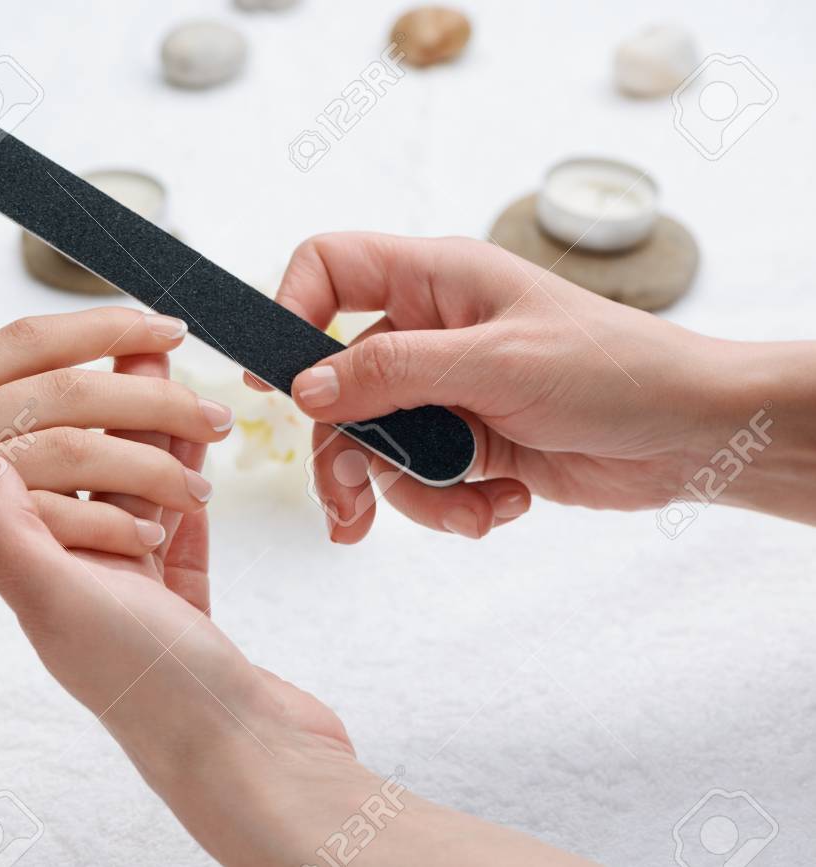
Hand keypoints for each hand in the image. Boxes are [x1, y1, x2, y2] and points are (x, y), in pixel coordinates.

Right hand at [0, 308, 234, 850]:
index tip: (163, 326)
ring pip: (69, 442)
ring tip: (200, 482)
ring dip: (149, 459)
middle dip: (154, 388)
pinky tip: (148, 542)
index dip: (104, 324)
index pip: (25, 338)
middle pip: (66, 378)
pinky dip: (106, 527)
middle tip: (215, 406)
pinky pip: (45, 521)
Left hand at [0, 368, 592, 866]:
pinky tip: (196, 454)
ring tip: (170, 379)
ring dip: (151, 436)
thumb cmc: (150, 688)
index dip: (53, 403)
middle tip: (141, 348)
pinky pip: (180, 534)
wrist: (245, 756)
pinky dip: (186, 488)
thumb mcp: (61, 600)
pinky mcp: (182, 612)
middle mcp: (76, 580)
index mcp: (38, 573)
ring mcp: (131, 595)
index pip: (35, 466)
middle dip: (109, 405)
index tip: (80, 351)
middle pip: (86, 471)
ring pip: (135, 494)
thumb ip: (12, 531)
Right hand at [254, 233, 813, 538]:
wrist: (691, 437)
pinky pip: (421, 480)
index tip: (276, 382)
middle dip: (345, 451)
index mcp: (436, 281)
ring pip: (375, 445)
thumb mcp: (496, 364)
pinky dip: (451, 505)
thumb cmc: (614, 370)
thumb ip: (394, 373)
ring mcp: (447, 390)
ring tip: (463, 513)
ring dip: (409, 494)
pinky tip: (501, 504)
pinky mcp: (468, 443)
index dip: (290, 311)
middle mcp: (431, 332)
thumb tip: (305, 389)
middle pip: (337, 383)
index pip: (330, 267)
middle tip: (349, 503)